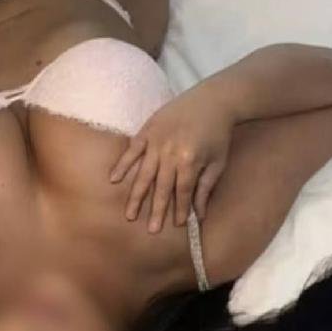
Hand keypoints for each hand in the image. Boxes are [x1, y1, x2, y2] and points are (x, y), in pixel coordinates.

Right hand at [109, 87, 233, 231]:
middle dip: (156, 210)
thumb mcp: (217, 162)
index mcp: (190, 160)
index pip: (182, 191)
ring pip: (143, 173)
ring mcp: (156, 140)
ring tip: (129, 214)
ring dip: (136, 195)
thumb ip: (206, 188)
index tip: (177, 224)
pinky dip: (122, 164)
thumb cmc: (218, 134)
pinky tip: (114, 179)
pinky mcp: (148, 129)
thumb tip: (199, 215)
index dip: (180, 209)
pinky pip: (132, 150)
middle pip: (161, 187)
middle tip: (151, 230)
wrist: (213, 99)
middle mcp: (170, 152)